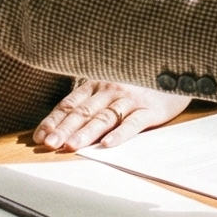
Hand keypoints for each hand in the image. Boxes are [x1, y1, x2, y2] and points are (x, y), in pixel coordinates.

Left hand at [30, 79, 189, 151]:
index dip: (53, 120)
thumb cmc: (140, 82)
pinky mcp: (150, 109)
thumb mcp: (112, 85)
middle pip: (83, 112)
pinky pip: (133, 122)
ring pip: (104, 117)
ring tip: (71, 147)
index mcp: (97, 84)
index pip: (70, 103)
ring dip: (86, 133)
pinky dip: (120, 134)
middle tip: (49, 145)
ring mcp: (130, 98)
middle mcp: (110, 89)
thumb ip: (91, 100)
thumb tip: (64, 123)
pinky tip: (108, 145)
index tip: (39, 137)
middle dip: (64, 129)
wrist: (178, 69)